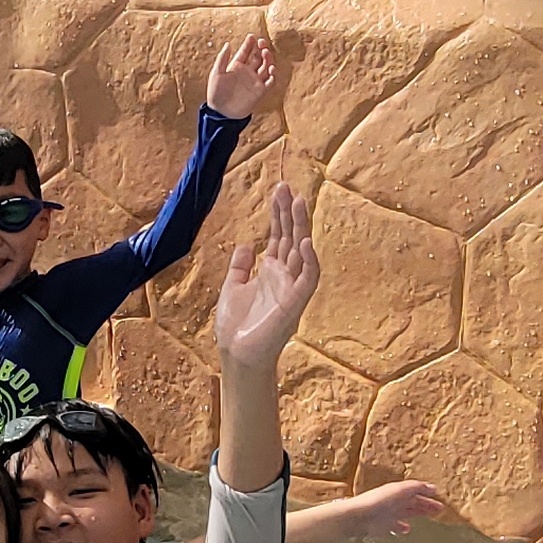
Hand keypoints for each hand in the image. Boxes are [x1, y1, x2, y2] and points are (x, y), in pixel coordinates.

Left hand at [202, 25, 277, 121]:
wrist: (222, 113)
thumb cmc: (216, 93)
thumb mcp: (216, 73)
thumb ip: (222, 59)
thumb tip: (228, 44)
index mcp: (237, 66)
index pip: (246, 52)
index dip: (249, 44)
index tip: (252, 36)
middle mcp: (247, 72)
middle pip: (258, 57)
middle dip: (261, 48)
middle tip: (262, 42)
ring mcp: (255, 81)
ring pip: (266, 66)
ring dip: (268, 59)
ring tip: (266, 52)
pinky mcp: (260, 91)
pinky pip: (270, 81)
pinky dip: (273, 75)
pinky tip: (271, 68)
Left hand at [210, 182, 317, 364]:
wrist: (237, 354)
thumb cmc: (236, 326)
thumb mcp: (233, 287)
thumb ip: (241, 266)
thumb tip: (247, 243)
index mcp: (270, 271)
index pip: (278, 236)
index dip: (279, 214)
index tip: (279, 190)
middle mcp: (284, 276)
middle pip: (291, 237)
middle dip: (290, 213)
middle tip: (287, 188)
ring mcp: (291, 288)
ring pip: (302, 251)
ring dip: (301, 227)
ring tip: (299, 202)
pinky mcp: (296, 303)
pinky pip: (308, 278)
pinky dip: (309, 261)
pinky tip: (305, 241)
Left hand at [322, 478, 445, 542]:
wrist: (357, 517)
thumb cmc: (376, 502)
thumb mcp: (399, 491)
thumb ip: (416, 488)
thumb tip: (433, 488)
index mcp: (399, 491)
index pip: (417, 491)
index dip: (428, 494)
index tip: (439, 497)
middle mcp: (395, 501)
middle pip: (414, 502)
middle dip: (427, 505)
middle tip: (440, 509)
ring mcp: (389, 514)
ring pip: (407, 513)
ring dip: (418, 514)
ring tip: (428, 517)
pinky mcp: (383, 526)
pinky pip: (396, 526)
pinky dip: (402, 527)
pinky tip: (407, 529)